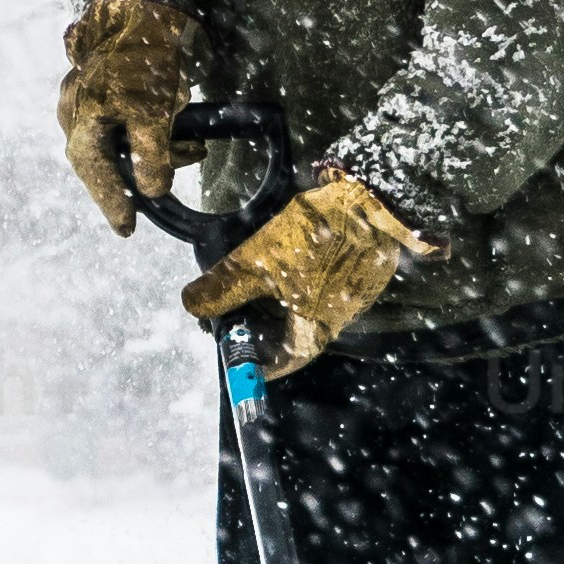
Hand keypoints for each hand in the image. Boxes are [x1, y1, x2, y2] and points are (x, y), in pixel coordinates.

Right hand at [57, 0, 192, 232]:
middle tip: (156, 198)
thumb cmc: (143, 52)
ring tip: (193, 151)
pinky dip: (152, 129)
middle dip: (135, 176)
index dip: (112, 203)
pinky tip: (182, 131)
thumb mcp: (152, 109)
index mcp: (80, 116)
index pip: (95, 172)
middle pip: (105, 157)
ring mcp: (89, 93)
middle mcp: (76, 108)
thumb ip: (151, 154)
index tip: (127, 230)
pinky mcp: (109, 81)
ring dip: (154, 150)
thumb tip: (151, 191)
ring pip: (120, 136)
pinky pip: (127, 117)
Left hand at [184, 167, 428, 376]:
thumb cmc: (316, 240)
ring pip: (302, 310)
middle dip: (258, 326)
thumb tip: (191, 305)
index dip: (253, 361)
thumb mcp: (258, 263)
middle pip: (289, 336)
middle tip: (228, 311)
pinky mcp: (351, 272)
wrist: (372, 201)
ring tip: (244, 284)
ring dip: (273, 303)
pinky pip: (316, 288)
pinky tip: (276, 264)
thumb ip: (224, 287)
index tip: (231, 350)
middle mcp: (333, 321)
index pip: (280, 362)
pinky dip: (291, 284)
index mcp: (314, 330)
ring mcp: (346, 296)